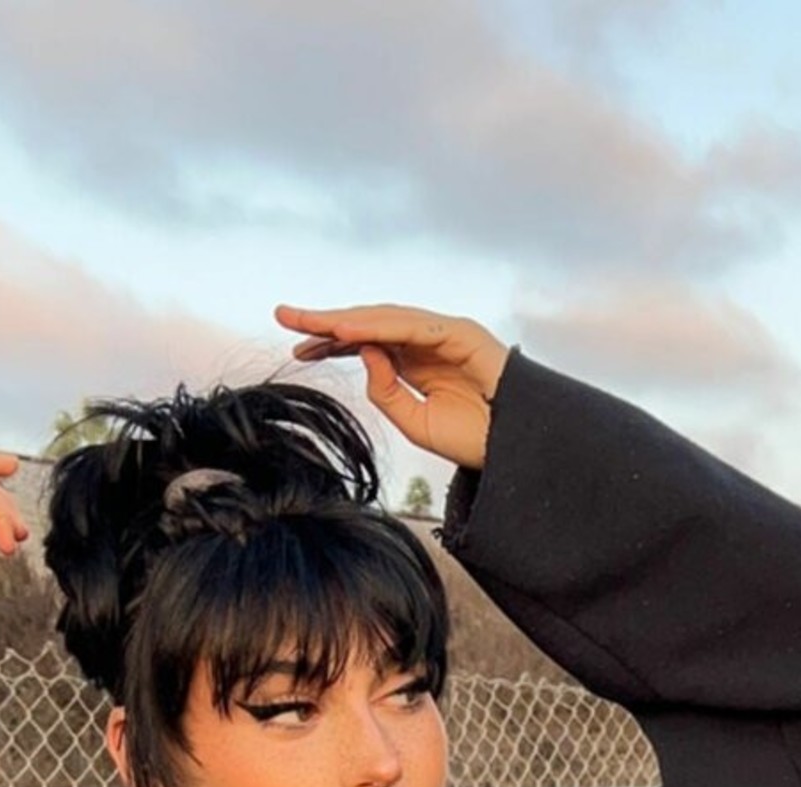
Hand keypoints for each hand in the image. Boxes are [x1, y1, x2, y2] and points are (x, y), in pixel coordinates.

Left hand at [273, 302, 509, 469]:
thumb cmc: (472, 441)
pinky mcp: (463, 334)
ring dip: (345, 318)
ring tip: (307, 323)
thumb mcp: (415, 423)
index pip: (367, 343)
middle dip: (327, 322)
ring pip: (386, 318)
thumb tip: (361, 354)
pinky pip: (412, 326)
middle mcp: (430, 341)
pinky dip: (377, 326)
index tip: (295, 350)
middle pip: (370, 324)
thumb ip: (387, 392)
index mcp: (418, 362)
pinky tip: (344, 331)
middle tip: (284, 317)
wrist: (516, 454)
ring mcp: (447, 334)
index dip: (330, 343)